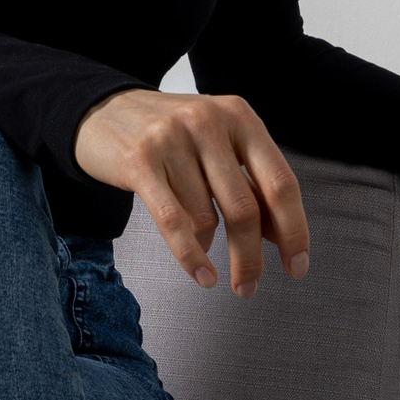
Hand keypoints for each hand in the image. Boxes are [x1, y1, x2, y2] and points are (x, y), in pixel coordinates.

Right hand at [74, 88, 309, 297]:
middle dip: (249, 257)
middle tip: (248, 287)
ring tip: (205, 255)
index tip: (297, 267)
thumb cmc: (171, 137)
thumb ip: (250, 185)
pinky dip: (190, 256)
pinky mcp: (140, 160)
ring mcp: (172, 139)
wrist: (102, 111)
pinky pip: (173, 221)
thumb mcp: (218, 148)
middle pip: (244, 208)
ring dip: (210, 249)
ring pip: (205, 218)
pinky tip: (203, 275)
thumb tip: (281, 238)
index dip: (294, 230)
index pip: (280, 183)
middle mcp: (209, 122)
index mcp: (240, 116)